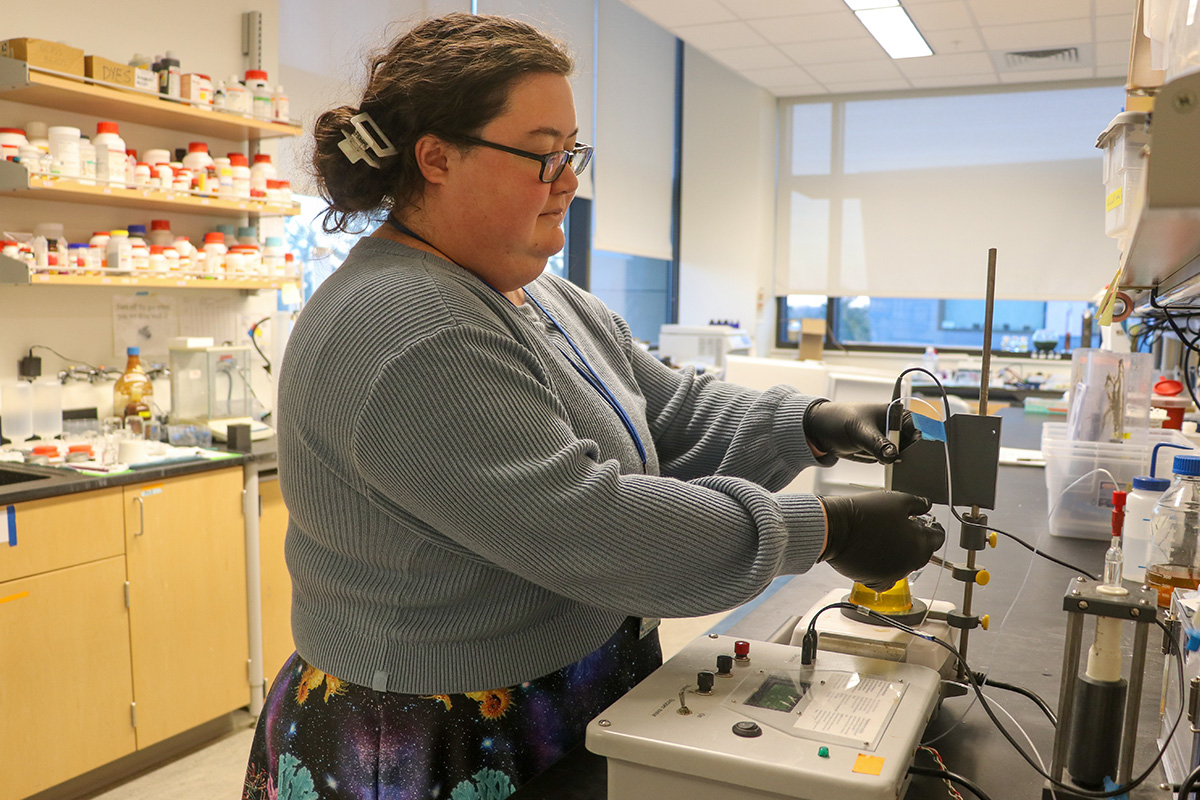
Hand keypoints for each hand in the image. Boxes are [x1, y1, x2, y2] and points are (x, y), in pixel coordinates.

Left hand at [803, 401, 918, 463]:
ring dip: (905, 465)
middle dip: (914, 457)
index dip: (921, 441)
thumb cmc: (840, 421)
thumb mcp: (859, 431)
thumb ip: (877, 443)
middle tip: (913, 468)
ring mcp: (891, 441)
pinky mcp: (883, 454)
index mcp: (896, 414)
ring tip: (904, 474)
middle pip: (915, 444)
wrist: (823, 432)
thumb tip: (893, 456)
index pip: (918, 427)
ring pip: (906, 456)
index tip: (921, 455)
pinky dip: (895, 469)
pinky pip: (894, 463)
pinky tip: (895, 476)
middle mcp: (897, 428)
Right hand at [818, 491, 943, 590]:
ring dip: (900, 552)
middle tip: (903, 527)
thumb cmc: (864, 514)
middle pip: (922, 551)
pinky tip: (877, 553)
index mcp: (919, 544)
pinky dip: (886, 567)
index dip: (933, 527)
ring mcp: (894, 574)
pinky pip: (889, 577)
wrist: (836, 528)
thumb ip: (918, 503)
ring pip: (905, 563)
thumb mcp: (897, 500)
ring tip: (885, 537)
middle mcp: (910, 563)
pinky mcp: (876, 581)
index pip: (937, 537)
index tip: (928, 523)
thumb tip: (927, 505)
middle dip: (916, 539)